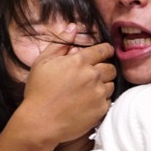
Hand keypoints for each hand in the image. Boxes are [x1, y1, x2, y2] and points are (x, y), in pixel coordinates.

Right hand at [20, 25, 115, 144]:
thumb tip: (73, 27)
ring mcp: (98, 93)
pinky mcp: (101, 109)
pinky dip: (101, 100)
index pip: (103, 50)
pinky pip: (108, 100)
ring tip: (89, 91)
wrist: (40, 122)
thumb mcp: (43, 62)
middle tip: (94, 75)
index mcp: (79, 61)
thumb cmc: (38, 92)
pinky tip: (88, 103)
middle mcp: (92, 75)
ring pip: (111, 84)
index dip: (106, 50)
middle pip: (111, 67)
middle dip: (105, 68)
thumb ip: (60, 43)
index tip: (106, 53)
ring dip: (103, 85)